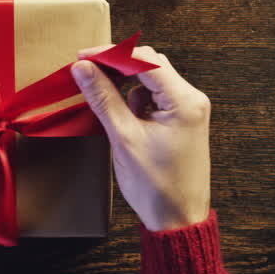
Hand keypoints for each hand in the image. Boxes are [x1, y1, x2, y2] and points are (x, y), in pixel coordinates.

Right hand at [71, 47, 210, 231]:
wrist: (178, 219)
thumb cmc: (157, 186)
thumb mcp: (124, 138)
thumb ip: (103, 98)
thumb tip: (83, 69)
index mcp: (184, 101)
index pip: (145, 60)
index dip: (111, 54)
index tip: (83, 58)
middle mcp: (191, 99)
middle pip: (150, 64)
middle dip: (117, 65)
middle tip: (86, 71)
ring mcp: (188, 109)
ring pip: (152, 79)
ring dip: (125, 82)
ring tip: (101, 96)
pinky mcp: (182, 119)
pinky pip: (155, 96)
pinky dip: (134, 99)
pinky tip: (121, 115)